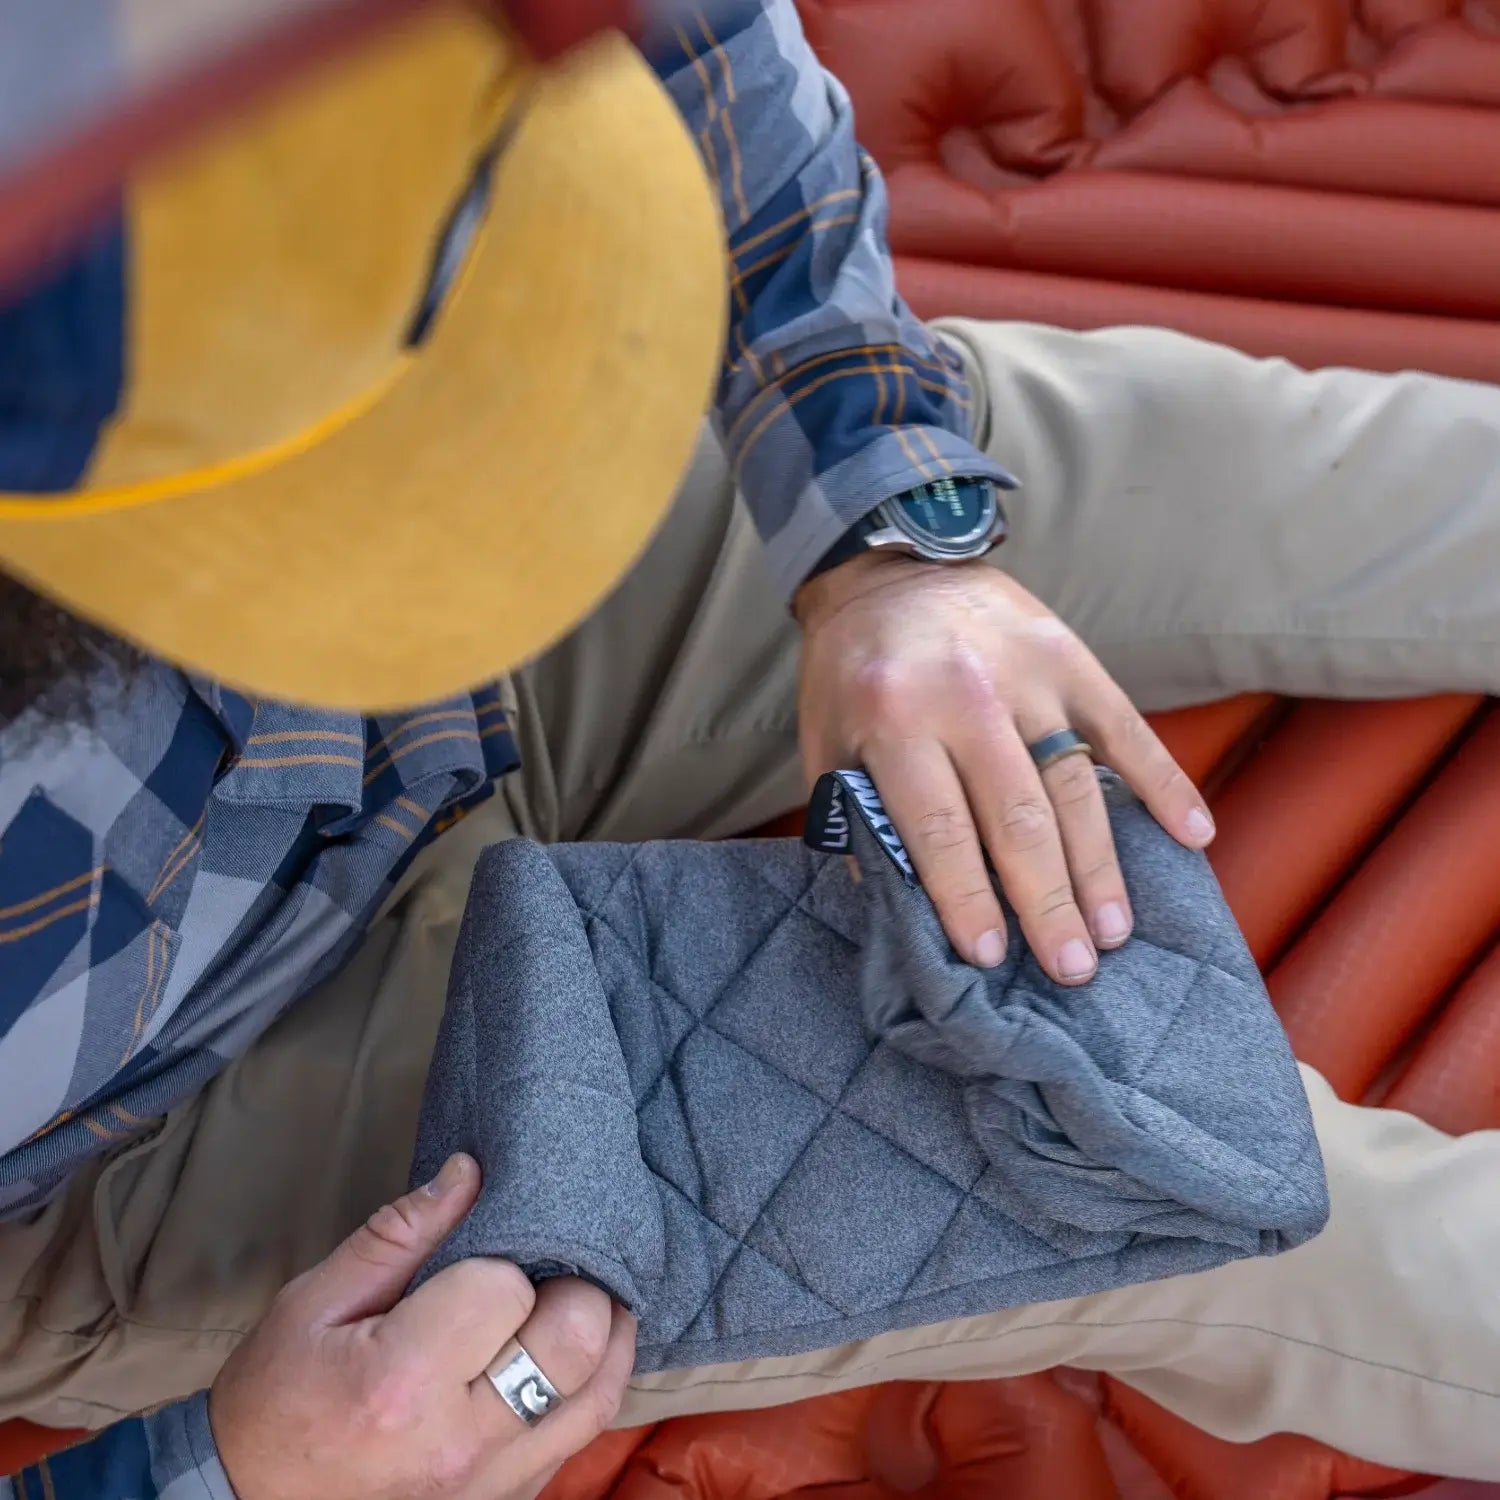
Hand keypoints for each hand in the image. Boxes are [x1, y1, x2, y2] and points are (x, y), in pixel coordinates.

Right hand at [209, 1154, 634, 1499]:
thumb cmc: (275, 1399)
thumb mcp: (314, 1302)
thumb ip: (400, 1234)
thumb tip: (468, 1172)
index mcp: (402, 1381)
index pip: (506, 1288)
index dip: (504, 1260)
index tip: (479, 1259)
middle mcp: (459, 1443)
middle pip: (575, 1341)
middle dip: (572, 1287)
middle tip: (548, 1268)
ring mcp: (489, 1485)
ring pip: (598, 1394)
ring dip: (603, 1334)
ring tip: (581, 1295)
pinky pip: (580, 1437)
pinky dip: (589, 1386)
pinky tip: (572, 1352)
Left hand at [796, 554, 1214, 984]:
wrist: (890, 566)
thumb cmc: (853, 671)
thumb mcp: (826, 740)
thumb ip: (855, 816)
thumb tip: (896, 905)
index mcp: (894, 721)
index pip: (938, 829)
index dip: (965, 898)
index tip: (989, 956)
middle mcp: (965, 698)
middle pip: (1017, 820)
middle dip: (1046, 904)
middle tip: (1072, 968)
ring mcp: (1025, 675)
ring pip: (1073, 786)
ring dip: (1099, 866)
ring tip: (1113, 930)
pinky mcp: (1070, 657)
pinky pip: (1125, 727)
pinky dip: (1163, 782)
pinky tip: (1194, 834)